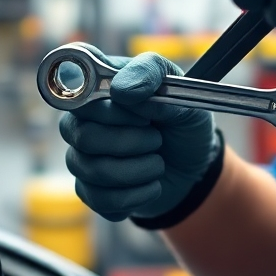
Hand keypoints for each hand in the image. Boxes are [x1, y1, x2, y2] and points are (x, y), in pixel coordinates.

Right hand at [59, 49, 219, 222]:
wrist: (196, 163)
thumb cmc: (181, 119)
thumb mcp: (180, 89)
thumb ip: (152, 76)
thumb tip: (121, 91)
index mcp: (97, 90)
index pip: (80, 98)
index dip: (113, 113)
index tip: (144, 117)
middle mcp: (81, 122)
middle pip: (84, 137)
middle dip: (131, 143)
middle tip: (157, 140)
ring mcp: (82, 157)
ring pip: (92, 171)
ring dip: (137, 171)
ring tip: (158, 164)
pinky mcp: (90, 190)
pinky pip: (99, 199)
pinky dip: (135, 196)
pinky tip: (151, 187)